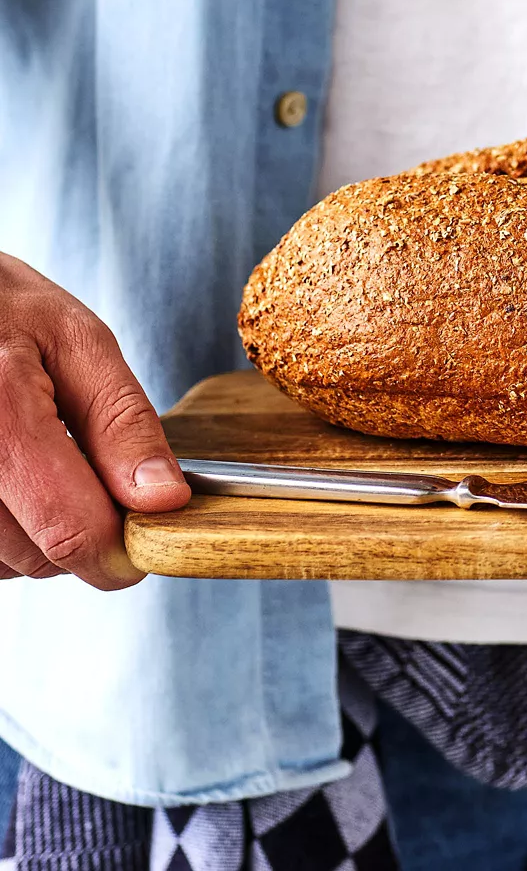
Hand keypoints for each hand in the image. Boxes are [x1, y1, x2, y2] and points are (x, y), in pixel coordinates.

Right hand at [0, 253, 189, 587]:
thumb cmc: (4, 309)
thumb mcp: (77, 341)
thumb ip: (123, 422)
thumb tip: (164, 499)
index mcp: (1, 412)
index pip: (69, 530)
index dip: (121, 550)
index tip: (147, 534)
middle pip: (37, 556)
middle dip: (81, 529)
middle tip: (87, 469)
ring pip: (3, 563)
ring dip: (36, 533)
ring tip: (36, 462)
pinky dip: (4, 529)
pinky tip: (10, 477)